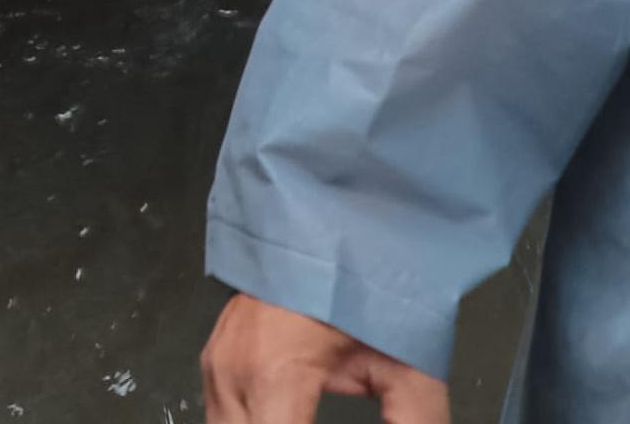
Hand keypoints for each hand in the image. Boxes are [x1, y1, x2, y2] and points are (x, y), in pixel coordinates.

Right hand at [200, 295, 448, 422]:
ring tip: (305, 420)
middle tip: (314, 421)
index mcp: (275, 376)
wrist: (322, 225)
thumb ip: (416, 422)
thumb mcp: (408, 367)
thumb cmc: (362, 287)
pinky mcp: (212, 363)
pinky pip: (222, 421)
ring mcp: (214, 367)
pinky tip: (289, 422)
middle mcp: (232, 375)